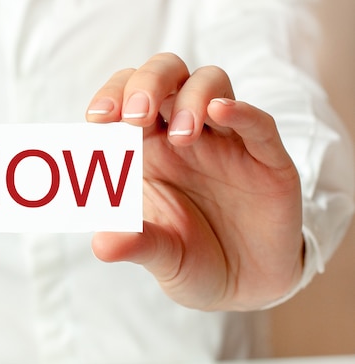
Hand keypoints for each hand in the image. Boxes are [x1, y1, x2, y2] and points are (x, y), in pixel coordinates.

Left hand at [86, 52, 303, 310]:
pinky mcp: (267, 159)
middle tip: (136, 117)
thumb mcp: (161, 256)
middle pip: (165, 75)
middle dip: (147, 85)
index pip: (125, 98)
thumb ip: (134, 244)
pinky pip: (258, 123)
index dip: (111, 97)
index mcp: (147, 148)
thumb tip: (100, 245)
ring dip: (191, 98)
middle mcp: (183, 135)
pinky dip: (241, 112)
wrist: (243, 287)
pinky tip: (220, 112)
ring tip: (182, 137)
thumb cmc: (192, 260)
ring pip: (210, 83)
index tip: (97, 120)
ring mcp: (226, 142)